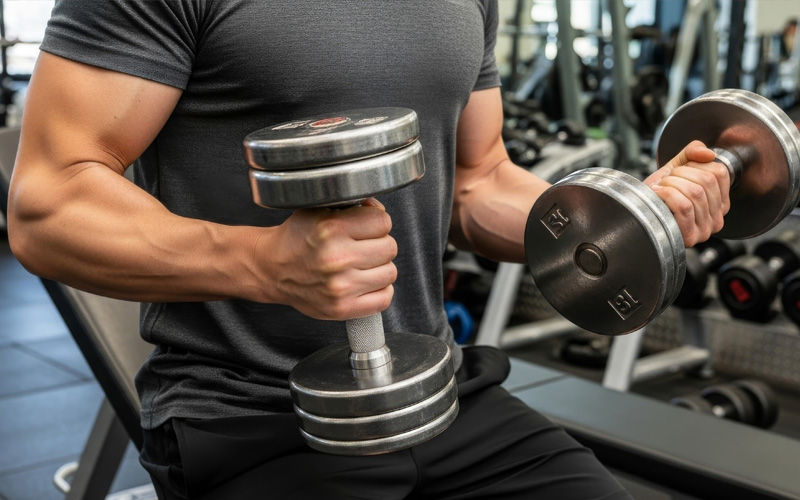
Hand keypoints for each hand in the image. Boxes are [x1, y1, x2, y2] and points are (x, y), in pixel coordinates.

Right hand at [257, 198, 397, 319]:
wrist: (270, 269)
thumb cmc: (295, 239)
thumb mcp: (317, 210)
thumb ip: (350, 205)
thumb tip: (378, 210)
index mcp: (331, 229)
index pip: (383, 221)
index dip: (376, 222)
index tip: (366, 227)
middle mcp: (336, 258)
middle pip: (389, 247)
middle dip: (379, 244)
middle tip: (363, 246)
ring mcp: (340, 287)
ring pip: (390, 272)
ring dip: (379, 267)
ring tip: (361, 264)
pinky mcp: (342, 308)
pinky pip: (384, 298)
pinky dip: (378, 290)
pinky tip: (364, 282)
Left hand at [644, 140, 730, 246]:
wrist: (637, 212)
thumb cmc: (657, 194)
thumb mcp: (676, 167)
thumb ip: (693, 152)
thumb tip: (709, 153)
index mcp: (720, 201)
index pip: (719, 172)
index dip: (694, 165)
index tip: (679, 172)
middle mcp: (717, 217)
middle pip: (707, 181)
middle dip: (680, 173)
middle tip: (666, 180)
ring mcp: (705, 230)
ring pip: (695, 193)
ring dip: (671, 184)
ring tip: (660, 188)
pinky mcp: (690, 237)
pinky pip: (684, 207)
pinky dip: (668, 195)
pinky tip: (658, 195)